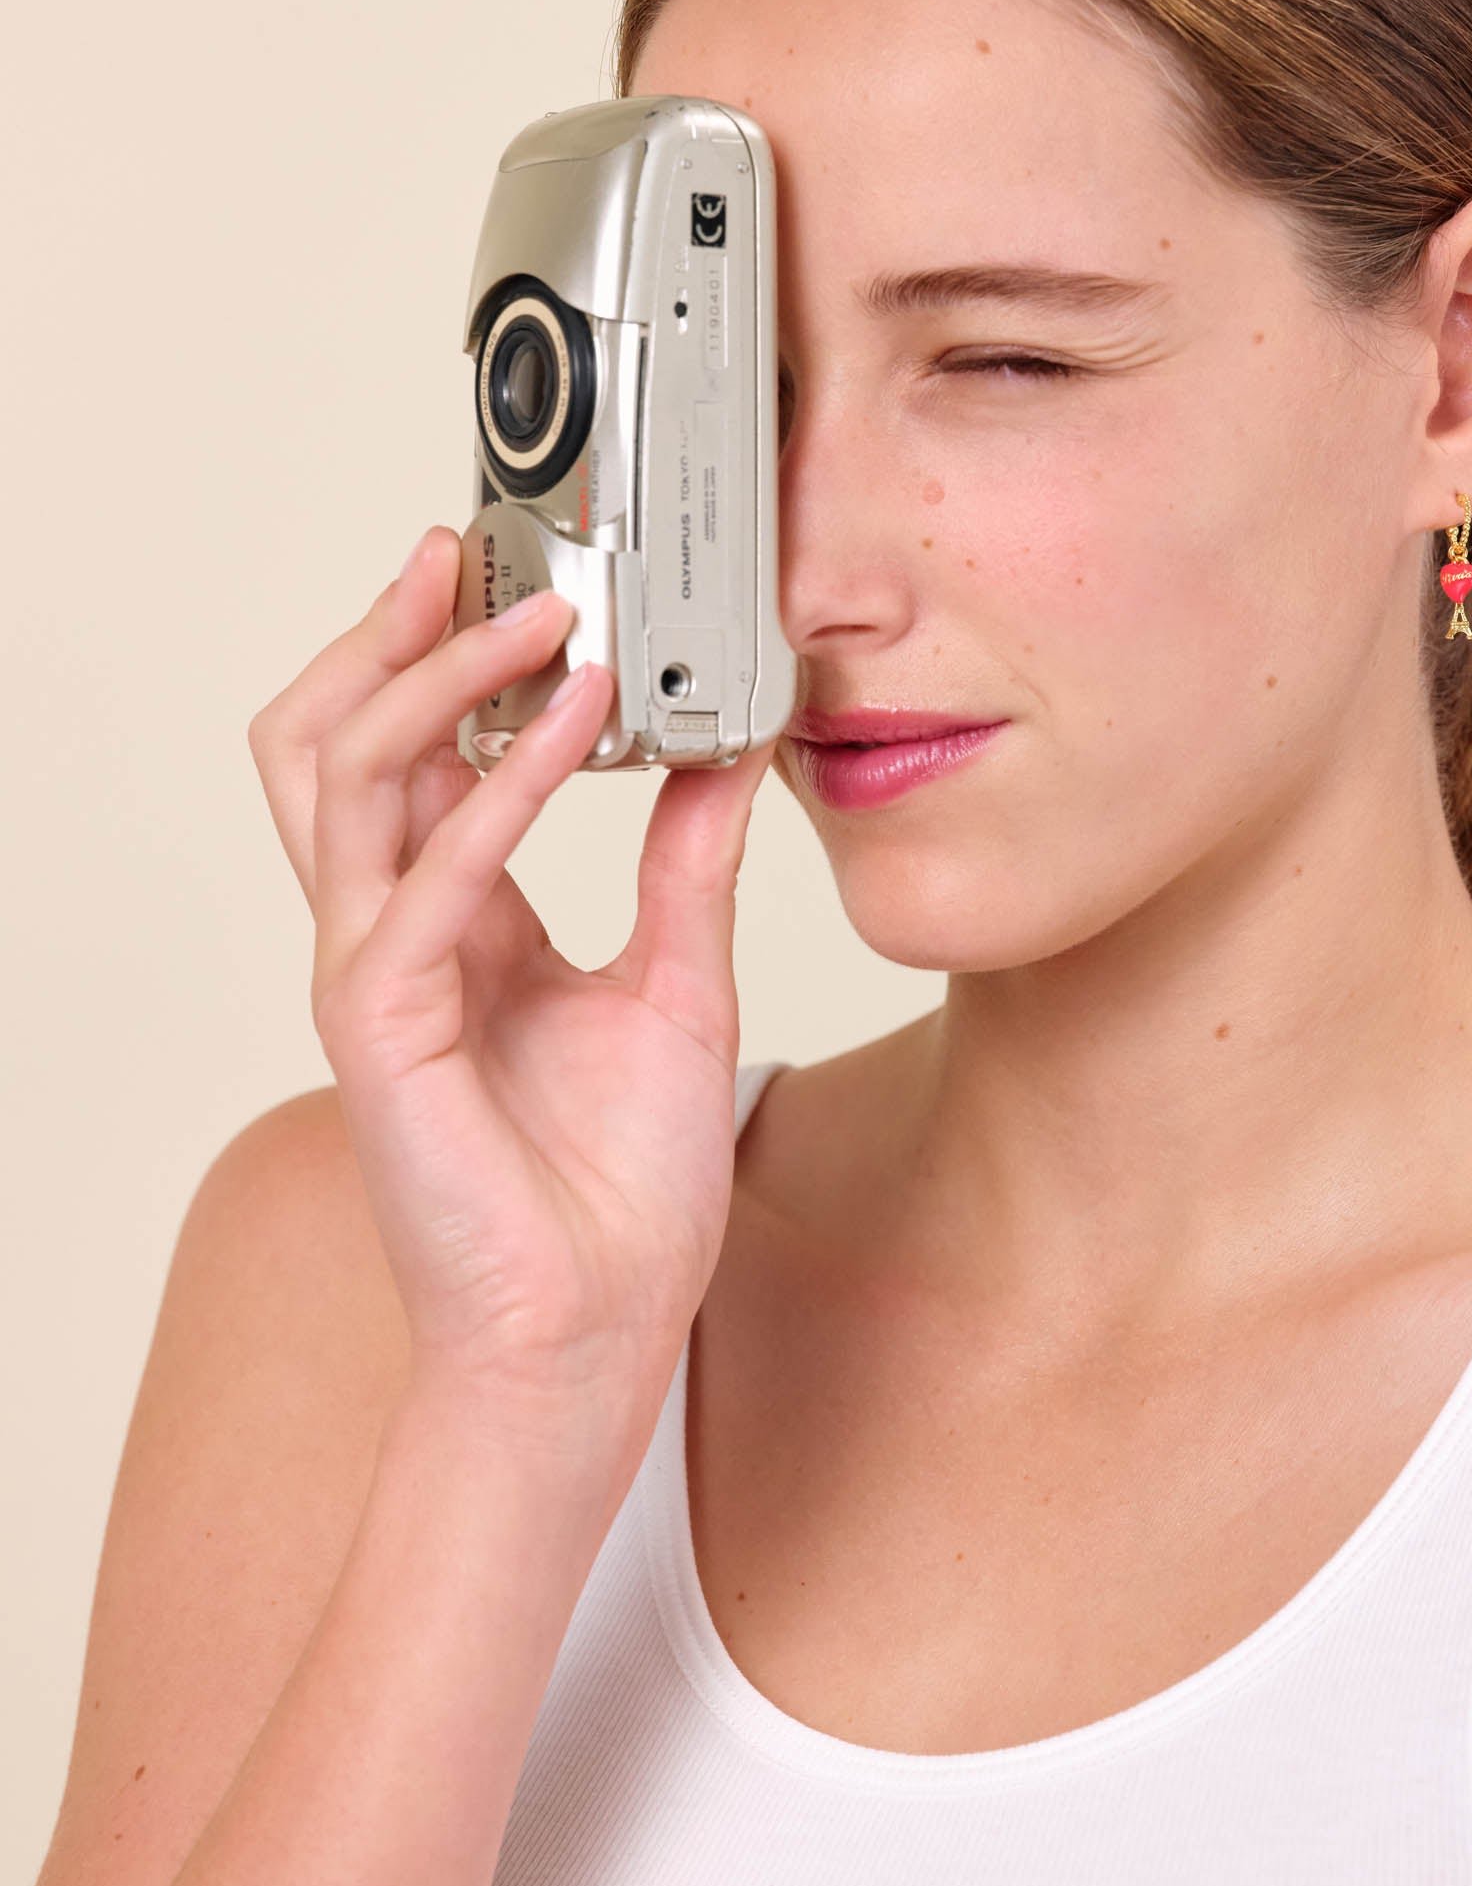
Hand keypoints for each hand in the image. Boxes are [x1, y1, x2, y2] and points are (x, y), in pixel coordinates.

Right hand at [245, 527, 781, 1444]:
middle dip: (392, 635)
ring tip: (535, 611)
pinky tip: (579, 721)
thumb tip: (725, 754)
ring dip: (435, 677)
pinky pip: (425, 876)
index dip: (440, 656)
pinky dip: (499, 785)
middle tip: (467, 550)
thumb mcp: (680, 984)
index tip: (511, 573)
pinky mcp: (382, 1025)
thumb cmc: (618, 1189)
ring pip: (345, 775)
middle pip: (333, 740)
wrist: (597, 1335)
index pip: (409, 754)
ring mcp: (375, 973)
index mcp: (456, 921)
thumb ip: (686, 865)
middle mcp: (396, 932)